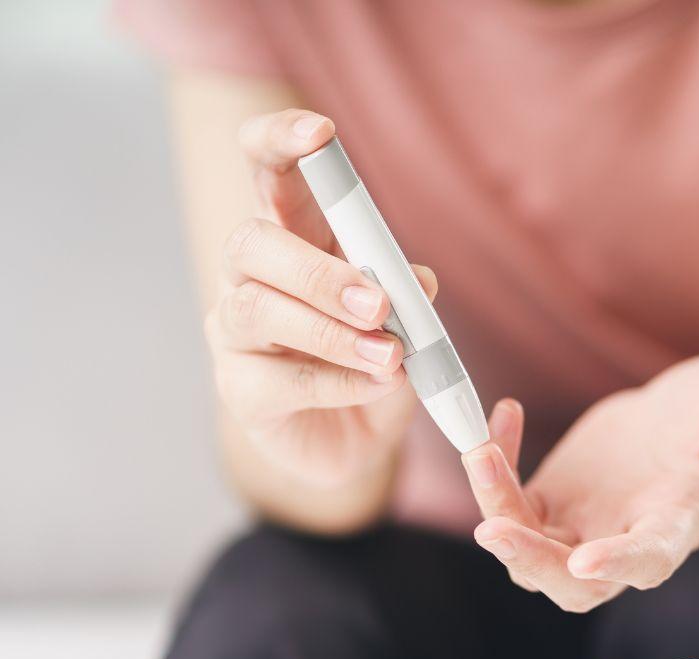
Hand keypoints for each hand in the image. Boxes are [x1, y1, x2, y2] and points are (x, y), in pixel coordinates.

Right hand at [206, 109, 436, 486]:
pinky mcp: (240, 390)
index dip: (281, 140)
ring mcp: (235, 333)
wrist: (356, 441)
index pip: (269, 170)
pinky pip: (279, 380)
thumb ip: (408, 292)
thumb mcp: (405, 319)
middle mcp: (251, 276)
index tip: (322, 132)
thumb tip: (418, 280)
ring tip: (390, 355)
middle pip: (251, 243)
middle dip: (316, 270)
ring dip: (330, 333)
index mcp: (294, 237)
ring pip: (257, 311)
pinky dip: (338, 382)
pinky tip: (377, 385)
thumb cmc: (374, 360)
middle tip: (378, 304)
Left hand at [463, 355, 698, 611]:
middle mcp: (625, 540)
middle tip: (493, 528)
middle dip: (530, 561)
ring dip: (496, 510)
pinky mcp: (553, 502)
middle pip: (572, 584)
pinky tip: (506, 415)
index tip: (586, 560)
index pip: (649, 560)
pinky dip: (496, 470)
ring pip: (528, 551)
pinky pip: (511, 504)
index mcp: (678, 525)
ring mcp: (582, 527)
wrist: (692, 418)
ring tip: (481, 451)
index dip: (619, 564)